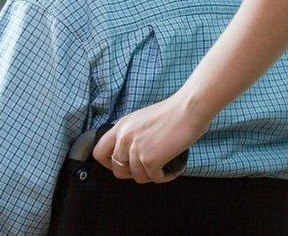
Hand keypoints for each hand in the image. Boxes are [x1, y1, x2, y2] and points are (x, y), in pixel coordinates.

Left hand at [93, 90, 211, 183]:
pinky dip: (166, 176)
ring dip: (152, 175)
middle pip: (117, 170)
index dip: (109, 163)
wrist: (189, 109)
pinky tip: (174, 168)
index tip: (124, 164)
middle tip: (148, 167)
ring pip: (137, 177)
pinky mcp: (150, 160)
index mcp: (121, 126)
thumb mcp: (141, 119)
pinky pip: (155, 178)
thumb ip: (132, 134)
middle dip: (133, 173)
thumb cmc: (173, 112)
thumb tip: (131, 154)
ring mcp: (136, 150)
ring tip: (165, 166)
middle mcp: (124, 138)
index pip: (99, 152)